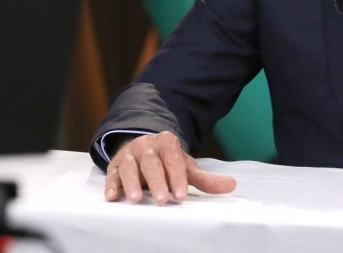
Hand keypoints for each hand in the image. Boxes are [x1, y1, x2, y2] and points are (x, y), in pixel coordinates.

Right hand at [104, 131, 236, 204]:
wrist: (143, 148)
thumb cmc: (167, 162)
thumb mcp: (186, 167)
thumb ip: (205, 179)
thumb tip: (231, 185)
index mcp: (167, 143)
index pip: (174, 160)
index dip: (177, 177)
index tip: (182, 194)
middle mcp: (147, 145)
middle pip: (151, 163)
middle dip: (156, 181)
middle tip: (162, 200)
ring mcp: (129, 154)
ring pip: (129, 166)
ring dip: (131, 182)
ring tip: (135, 199)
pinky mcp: (114, 165)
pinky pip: (111, 174)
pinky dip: (111, 185)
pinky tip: (113, 197)